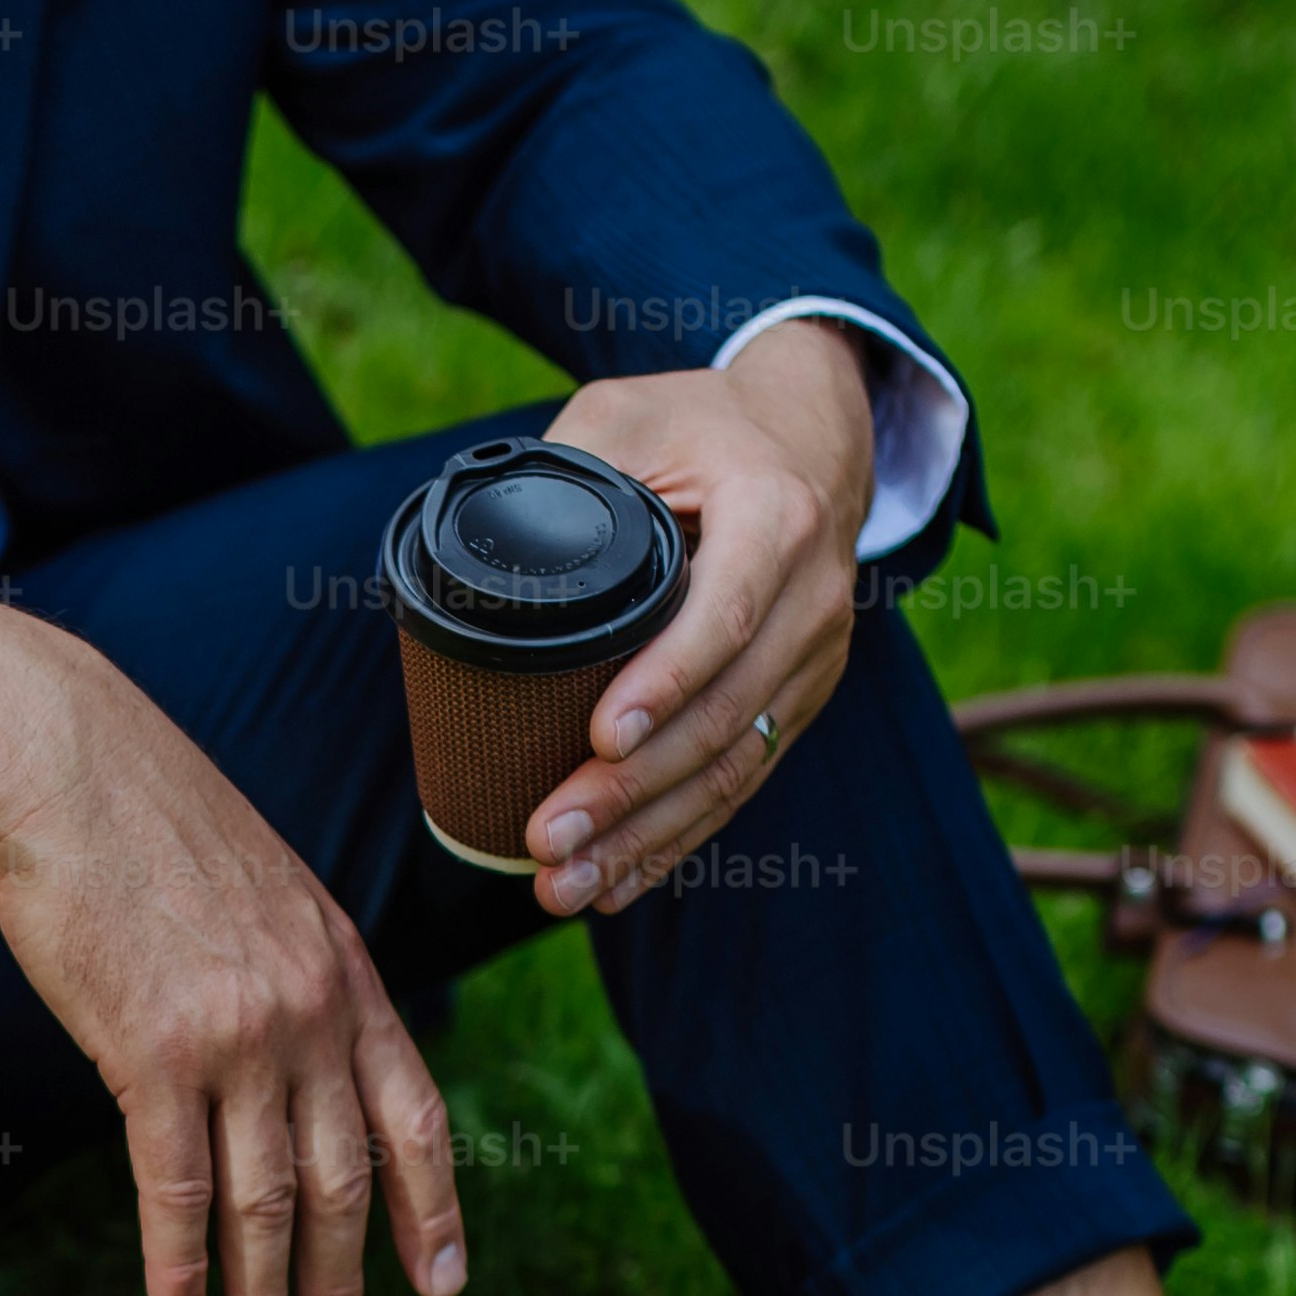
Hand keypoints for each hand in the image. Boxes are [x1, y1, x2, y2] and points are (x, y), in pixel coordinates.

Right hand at [0, 589, 464, 1295]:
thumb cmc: (147, 820)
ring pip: (268, 1200)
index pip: (416, 1115)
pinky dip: (181, 1270)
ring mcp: (238, 1036)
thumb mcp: (264, 889)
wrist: (63, 761)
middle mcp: (310, 1012)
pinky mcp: (151, 1053)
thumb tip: (298, 1042)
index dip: (432, 1210)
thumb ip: (296, 970)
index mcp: (346, 970)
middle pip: (347, 1179)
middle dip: (346, 1281)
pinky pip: (175, 1190)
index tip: (440, 1282)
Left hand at [524, 329, 880, 914]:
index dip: (666, 682)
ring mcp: (814, 660)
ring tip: (565, 884)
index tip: (599, 737)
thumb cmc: (701, 421)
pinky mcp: (798, 701)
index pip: (727, 615)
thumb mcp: (630, 411)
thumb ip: (568, 465)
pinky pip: (741, 783)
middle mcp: (812, 599)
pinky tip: (618, 884)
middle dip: (631, 791)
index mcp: (775, 518)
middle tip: (546, 839)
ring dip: (646, 837)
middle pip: (723, 716)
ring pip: (733, 767)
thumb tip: (481, 540)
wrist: (814, 438)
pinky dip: (678, 840)